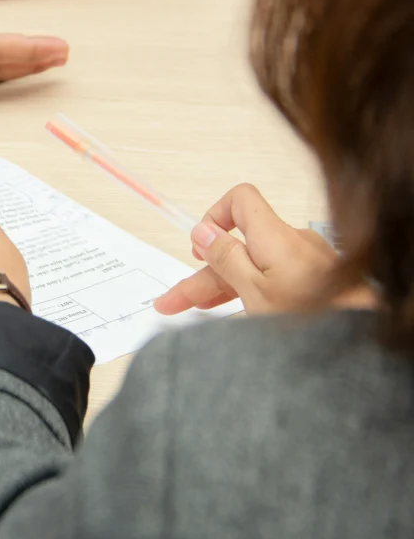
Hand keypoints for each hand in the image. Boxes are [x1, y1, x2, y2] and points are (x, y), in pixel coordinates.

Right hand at [153, 184, 338, 315]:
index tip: (199, 247)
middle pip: (238, 245)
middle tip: (173, 300)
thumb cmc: (316, 318)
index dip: (215, 216)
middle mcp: (290, 242)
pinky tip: (231, 309)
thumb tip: (202, 232)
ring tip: (192, 310)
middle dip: (203, 272)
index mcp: (274, 236)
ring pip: (252, 266)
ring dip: (221, 286)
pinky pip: (272, 277)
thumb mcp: (255, 291)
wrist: (365, 338)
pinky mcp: (313, 280)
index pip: (240, 200)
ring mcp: (303, 262)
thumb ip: (226, 259)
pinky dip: (249, 290)